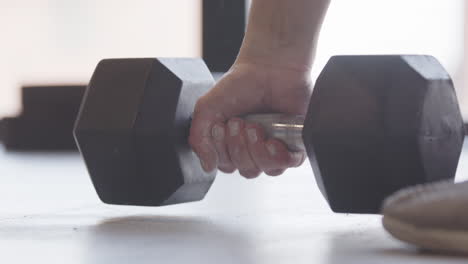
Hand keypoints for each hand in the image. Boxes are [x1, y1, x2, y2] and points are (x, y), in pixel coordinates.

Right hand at [189, 61, 309, 177]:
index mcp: (233, 143)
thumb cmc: (240, 84)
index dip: (223, 151)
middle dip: (239, 148)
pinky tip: (272, 142)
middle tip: (239, 122)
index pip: (226, 166)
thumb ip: (199, 138)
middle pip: (247, 170)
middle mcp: (254, 148)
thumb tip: (207, 165)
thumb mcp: (207, 108)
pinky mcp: (295, 142)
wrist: (268, 66)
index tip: (221, 127)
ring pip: (266, 169)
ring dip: (257, 151)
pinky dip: (279, 157)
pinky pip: (290, 163)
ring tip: (255, 128)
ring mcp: (275, 146)